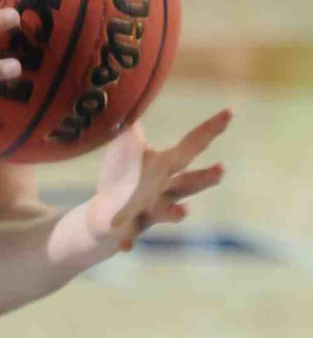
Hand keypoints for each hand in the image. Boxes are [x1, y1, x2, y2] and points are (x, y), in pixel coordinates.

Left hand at [86, 109, 230, 251]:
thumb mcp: (127, 145)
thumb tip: (131, 88)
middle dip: (204, 178)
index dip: (210, 129)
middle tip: (222, 169)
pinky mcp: (129, 225)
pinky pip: (130, 233)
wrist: (107, 214)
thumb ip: (131, 121)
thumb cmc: (124, 175)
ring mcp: (149, 209)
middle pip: (189, 183)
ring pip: (167, 211)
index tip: (229, 112)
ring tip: (184, 212)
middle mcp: (165, 190)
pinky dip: (128, 239)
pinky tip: (124, 248)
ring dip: (175, 212)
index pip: (192, 145)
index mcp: (166, 166)